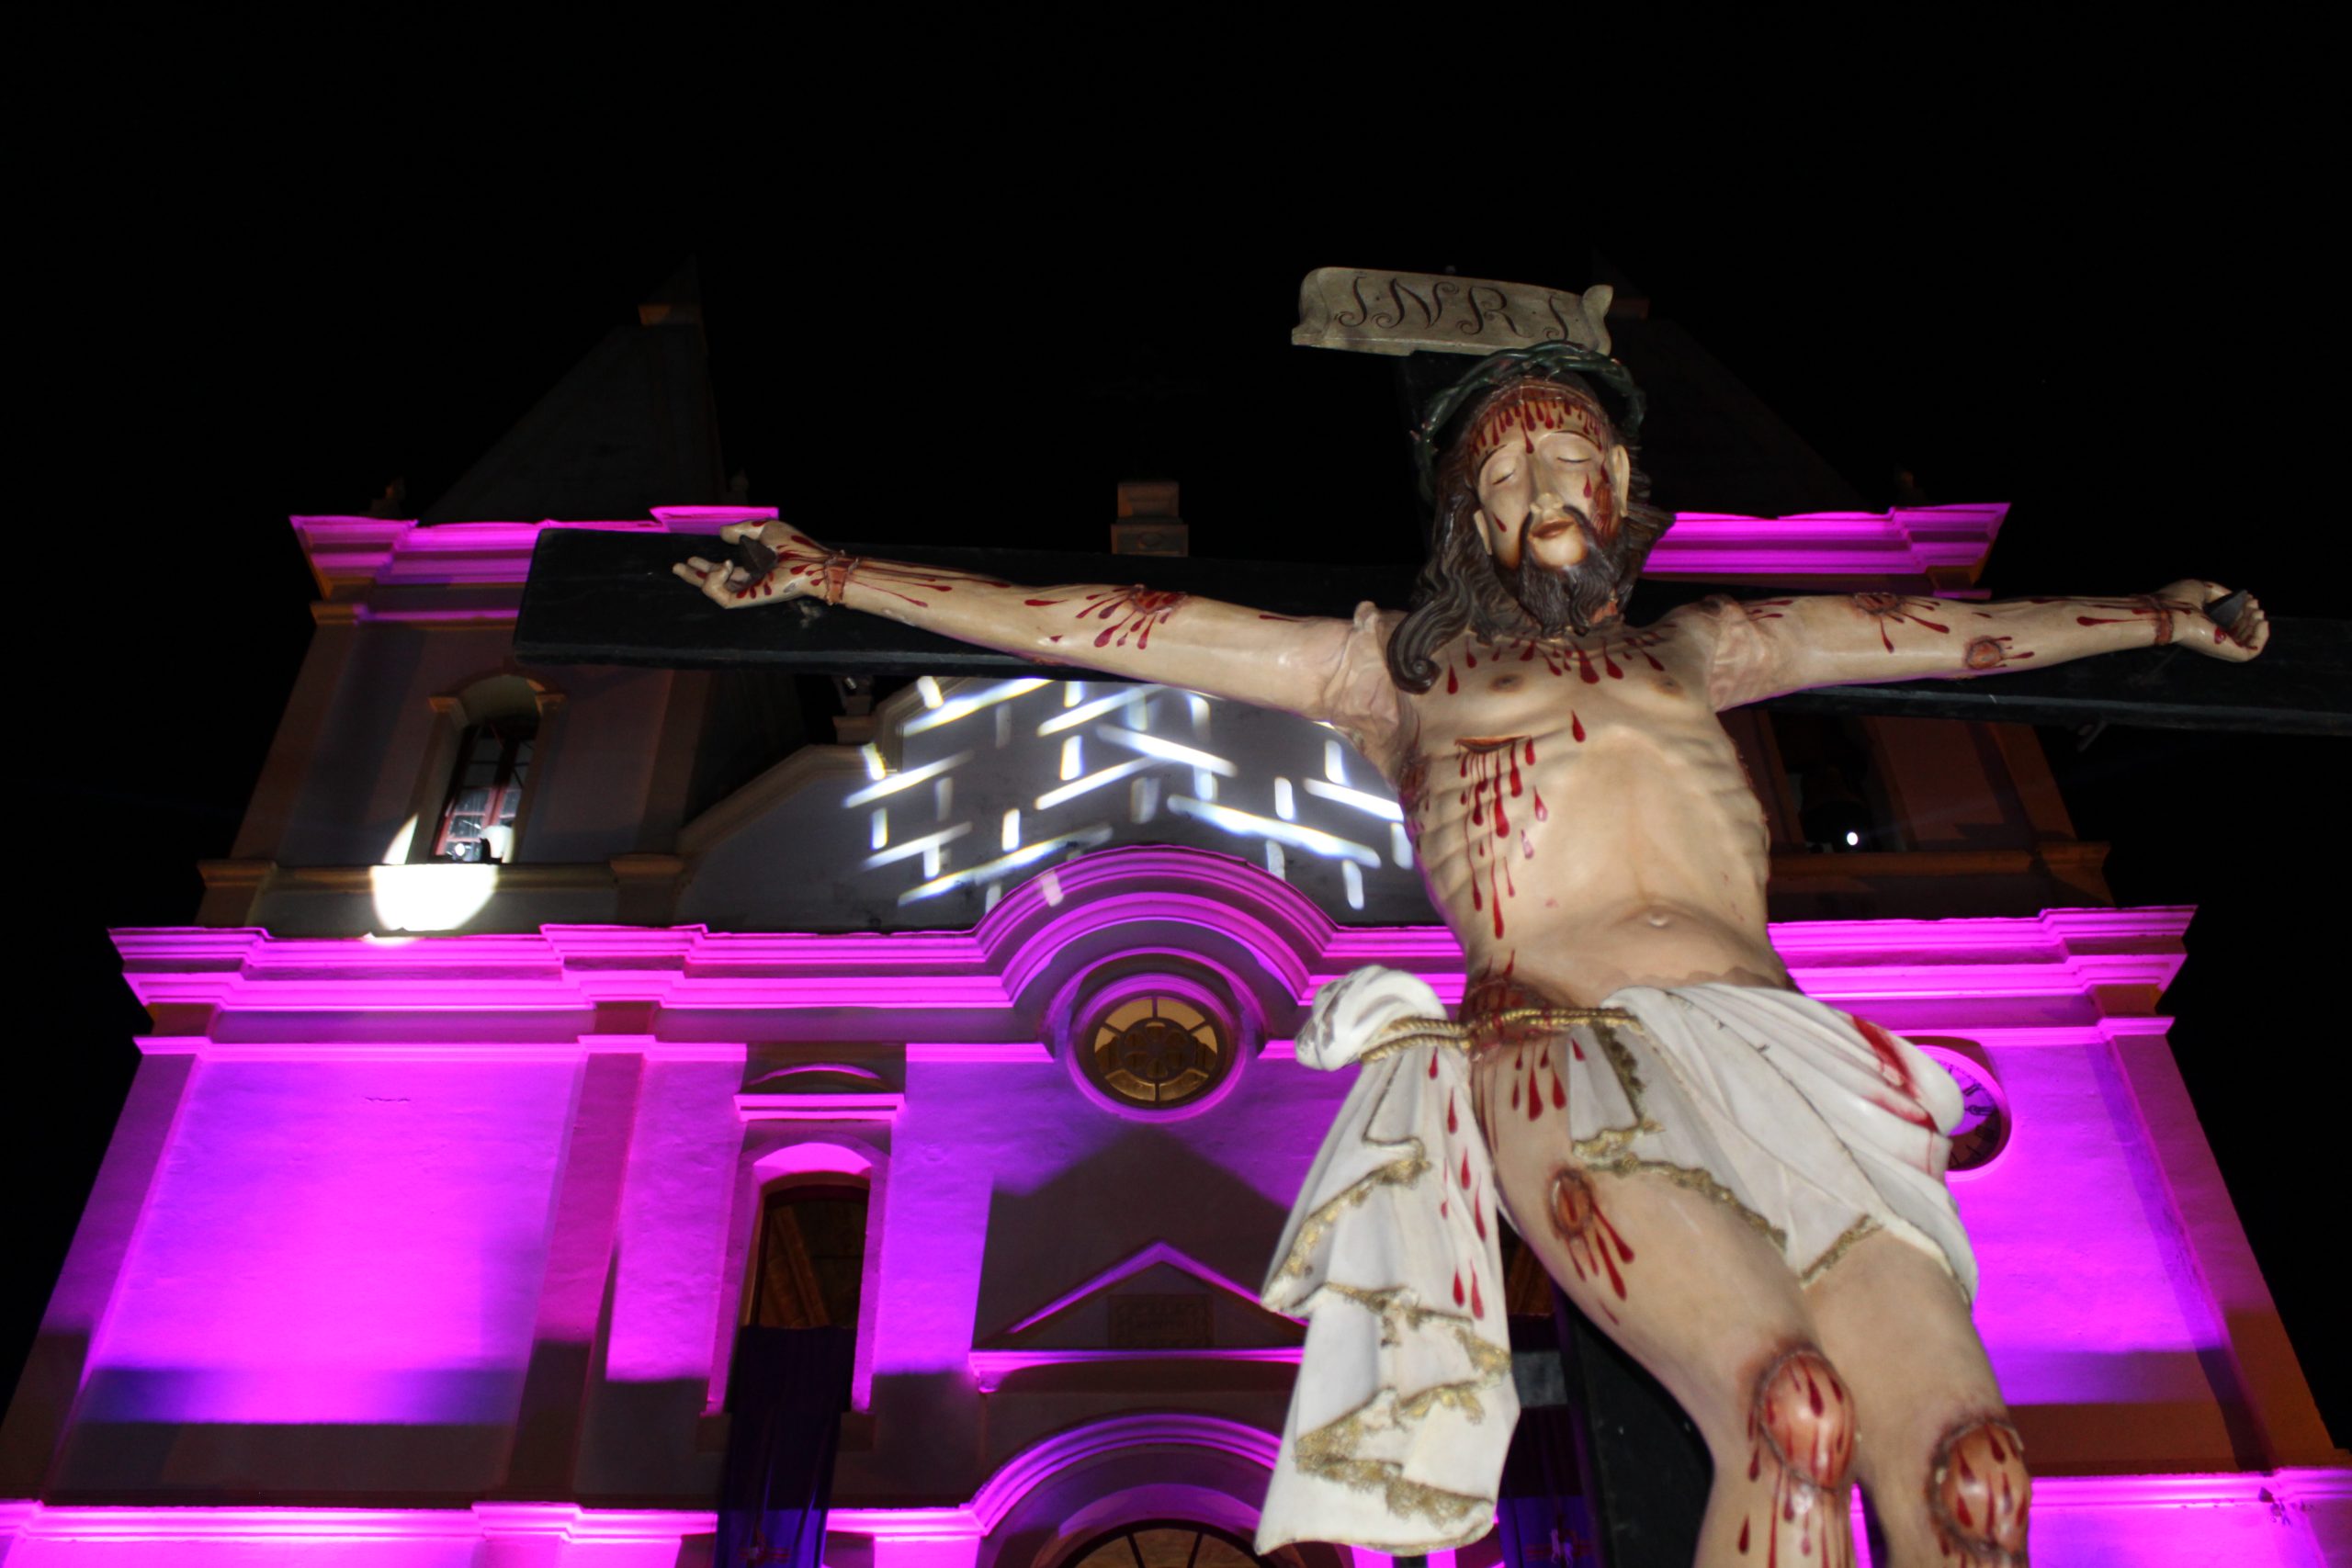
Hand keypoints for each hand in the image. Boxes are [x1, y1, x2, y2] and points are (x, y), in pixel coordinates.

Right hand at [672, 523, 833, 608]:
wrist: (811, 563)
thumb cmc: (794, 546)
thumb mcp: (764, 529)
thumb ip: (742, 530)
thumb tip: (722, 533)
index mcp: (755, 568)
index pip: (726, 572)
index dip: (706, 565)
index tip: (689, 558)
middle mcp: (750, 583)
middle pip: (716, 584)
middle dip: (694, 576)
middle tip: (676, 566)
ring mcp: (749, 592)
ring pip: (714, 592)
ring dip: (700, 577)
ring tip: (691, 563)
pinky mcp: (748, 599)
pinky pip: (721, 596)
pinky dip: (713, 580)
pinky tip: (722, 565)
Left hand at [2157, 579, 2269, 661]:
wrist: (2165, 613)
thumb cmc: (2175, 600)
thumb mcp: (2202, 589)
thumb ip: (2221, 593)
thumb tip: (2241, 597)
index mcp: (2205, 625)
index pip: (2231, 623)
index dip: (2246, 610)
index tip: (2250, 599)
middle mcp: (2212, 637)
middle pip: (2242, 632)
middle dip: (2253, 616)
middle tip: (2253, 605)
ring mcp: (2219, 646)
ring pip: (2249, 643)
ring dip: (2258, 626)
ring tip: (2257, 612)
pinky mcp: (2225, 651)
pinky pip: (2251, 652)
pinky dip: (2261, 638)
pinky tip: (2262, 623)